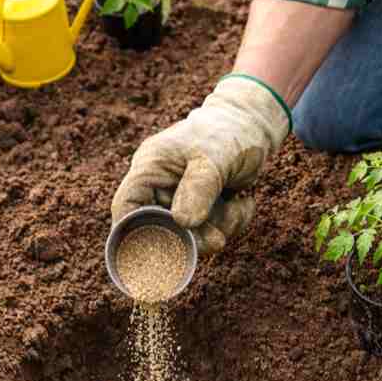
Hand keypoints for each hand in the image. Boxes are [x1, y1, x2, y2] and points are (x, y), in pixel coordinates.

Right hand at [111, 75, 289, 254]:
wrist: (255, 126)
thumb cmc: (229, 131)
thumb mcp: (215, 156)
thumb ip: (198, 187)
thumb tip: (184, 223)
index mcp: (150, 168)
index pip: (126, 206)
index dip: (132, 233)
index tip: (156, 255)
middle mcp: (160, 187)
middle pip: (162, 230)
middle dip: (194, 236)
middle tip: (218, 240)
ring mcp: (181, 200)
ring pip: (191, 234)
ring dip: (220, 226)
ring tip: (240, 203)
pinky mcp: (203, 209)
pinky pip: (212, 230)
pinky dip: (232, 222)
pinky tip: (243, 201)